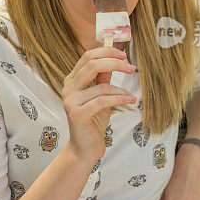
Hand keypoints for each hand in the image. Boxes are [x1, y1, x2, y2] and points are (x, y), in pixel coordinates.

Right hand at [61, 45, 136, 160]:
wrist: (85, 147)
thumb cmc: (93, 121)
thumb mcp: (100, 96)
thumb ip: (103, 79)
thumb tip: (114, 60)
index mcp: (72, 81)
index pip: (87, 57)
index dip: (106, 52)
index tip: (124, 55)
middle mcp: (68, 88)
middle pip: (91, 64)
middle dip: (114, 63)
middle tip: (131, 68)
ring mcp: (70, 101)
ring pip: (101, 86)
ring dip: (120, 90)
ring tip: (130, 97)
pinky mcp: (77, 114)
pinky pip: (102, 101)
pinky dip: (119, 99)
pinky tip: (129, 100)